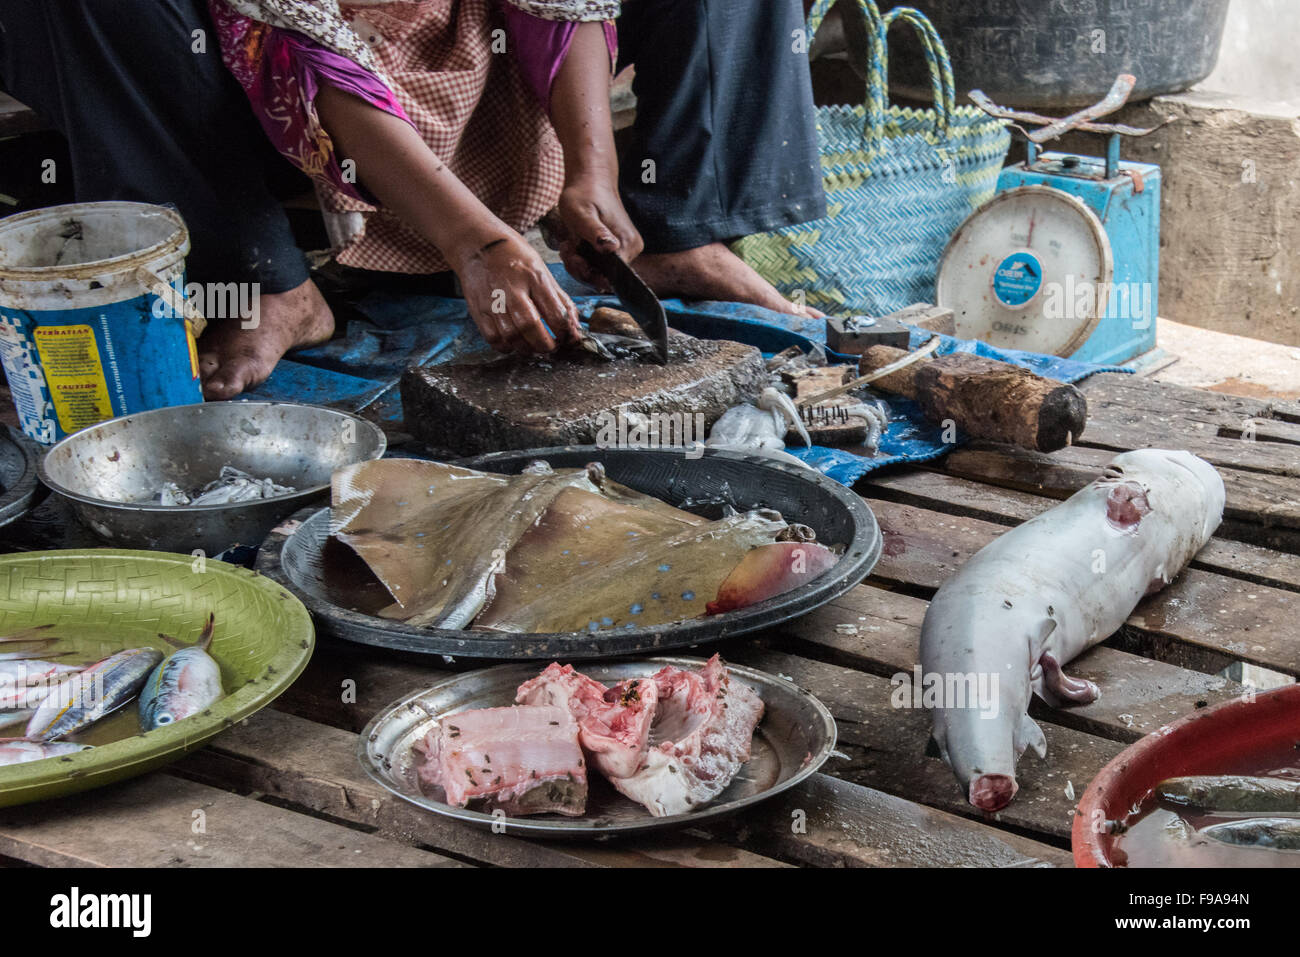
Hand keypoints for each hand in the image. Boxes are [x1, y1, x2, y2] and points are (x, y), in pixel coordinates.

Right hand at [453, 232, 580, 353]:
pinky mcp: (478, 309)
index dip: (565, 332)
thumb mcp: (542, 270)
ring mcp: (492, 300)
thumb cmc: (515, 257)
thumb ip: (559, 299)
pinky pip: (492, 337)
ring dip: (527, 348)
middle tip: (551, 348)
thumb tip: (574, 328)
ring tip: (534, 347)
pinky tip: (514, 343)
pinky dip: (506, 347)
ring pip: (510, 335)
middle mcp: (512, 288)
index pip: (555, 313)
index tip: (567, 337)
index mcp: (534, 277)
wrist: (478, 244)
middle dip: (545, 345)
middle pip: (530, 326)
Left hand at [556, 173, 643, 287]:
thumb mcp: (583, 214)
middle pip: (603, 276)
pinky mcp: (615, 249)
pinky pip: (597, 264)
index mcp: (627, 244)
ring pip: (597, 271)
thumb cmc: (584, 194)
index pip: (609, 276)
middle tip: (567, 248)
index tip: (572, 256)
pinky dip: (582, 258)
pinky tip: (573, 244)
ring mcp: (624, 250)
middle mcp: (631, 250)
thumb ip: (596, 233)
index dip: (587, 272)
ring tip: (568, 244)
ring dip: (578, 262)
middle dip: (580, 267)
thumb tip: (611, 248)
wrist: (590, 180)